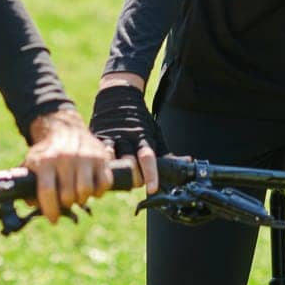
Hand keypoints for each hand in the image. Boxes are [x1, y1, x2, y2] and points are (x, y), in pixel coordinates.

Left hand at [24, 107, 113, 223]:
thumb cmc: (46, 152)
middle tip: (65, 202)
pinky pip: (104, 183)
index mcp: (45, 161)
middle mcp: (65, 157)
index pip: (47, 191)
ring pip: (86, 191)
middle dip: (66, 204)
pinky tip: (92, 189)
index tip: (53, 219)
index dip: (50, 210)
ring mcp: (85, 156)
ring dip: (82, 199)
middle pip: (68, 195)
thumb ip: (28, 186)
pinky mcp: (101, 156)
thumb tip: (33, 205)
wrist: (63, 127)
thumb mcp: (32, 164)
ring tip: (77, 195)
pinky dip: (99, 192)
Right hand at [89, 76, 162, 194]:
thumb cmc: (139, 118)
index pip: (148, 158)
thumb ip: (165, 151)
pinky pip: (98, 155)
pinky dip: (102, 165)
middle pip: (129, 164)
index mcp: (143, 138)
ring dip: (116, 175)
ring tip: (118, 180)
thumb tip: (186, 161)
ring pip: (112, 162)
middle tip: (136, 182)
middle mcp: (126, 139)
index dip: (150, 174)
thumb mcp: (154, 132)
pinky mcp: (98, 138)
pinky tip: (102, 171)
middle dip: (133, 179)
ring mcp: (111, 138)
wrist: (118, 96)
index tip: (152, 188)